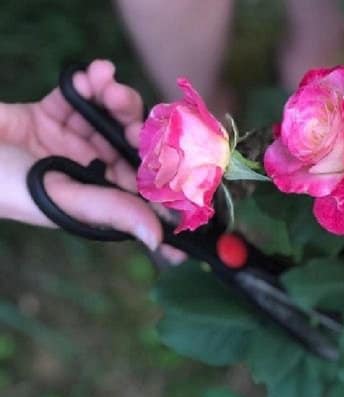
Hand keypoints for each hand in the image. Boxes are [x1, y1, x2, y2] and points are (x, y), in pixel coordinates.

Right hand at [0, 60, 165, 251]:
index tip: (187, 157)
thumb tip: (158, 238)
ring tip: (107, 84)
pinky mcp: (55, 113)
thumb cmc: (3, 185)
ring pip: (115, 116)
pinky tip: (90, 74)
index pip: (146, 187)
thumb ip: (114, 211)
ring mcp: (75, 140)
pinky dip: (90, 83)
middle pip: (134, 145)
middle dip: (139, 125)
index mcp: (98, 197)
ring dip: (118, 97)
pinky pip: (83, 96)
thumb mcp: (63, 198)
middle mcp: (92, 170)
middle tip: (132, 111)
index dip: (168, 171)